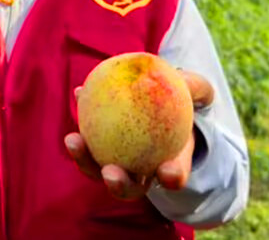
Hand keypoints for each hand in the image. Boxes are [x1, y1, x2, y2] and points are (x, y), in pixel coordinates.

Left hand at [64, 70, 213, 200]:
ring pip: (99, 170)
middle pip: (130, 188)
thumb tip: (183, 79)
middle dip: (119, 185)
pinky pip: (87, 139)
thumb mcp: (193, 89)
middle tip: (110, 172)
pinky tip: (79, 93)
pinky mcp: (97, 147)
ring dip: (84, 160)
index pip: (174, 177)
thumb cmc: (180, 96)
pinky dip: (82, 120)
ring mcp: (117, 163)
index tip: (167, 171)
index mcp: (171, 163)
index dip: (172, 178)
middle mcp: (142, 171)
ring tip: (73, 140)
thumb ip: (194, 86)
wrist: (158, 97)